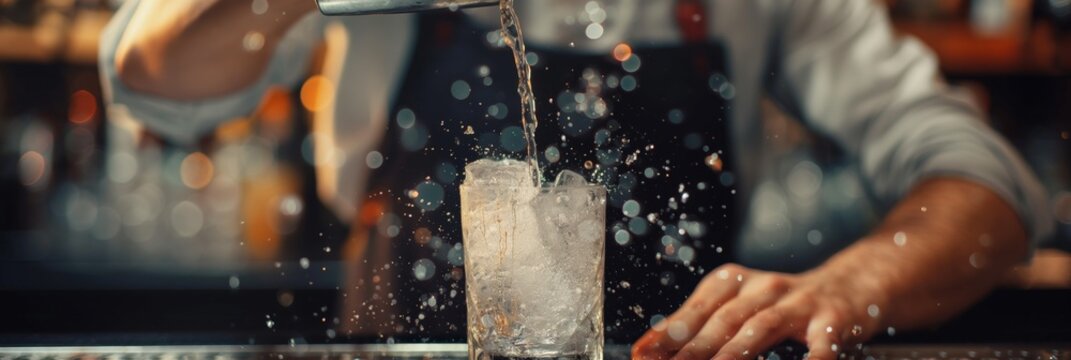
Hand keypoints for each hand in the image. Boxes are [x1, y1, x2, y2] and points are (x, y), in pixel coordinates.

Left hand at [631, 263, 886, 359]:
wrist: (852, 284)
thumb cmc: (783, 306)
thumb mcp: (739, 308)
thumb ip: (698, 330)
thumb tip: (647, 352)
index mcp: (732, 284)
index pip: (694, 311)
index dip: (666, 335)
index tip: (641, 356)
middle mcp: (762, 288)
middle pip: (722, 322)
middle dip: (692, 352)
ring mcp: (799, 303)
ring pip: (760, 329)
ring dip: (734, 356)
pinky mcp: (834, 320)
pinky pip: (820, 346)